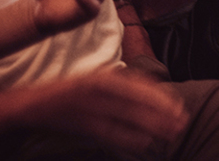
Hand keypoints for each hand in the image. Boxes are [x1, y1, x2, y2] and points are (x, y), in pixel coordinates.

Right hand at [0, 70, 188, 155]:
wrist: (36, 103)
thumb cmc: (74, 90)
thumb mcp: (100, 78)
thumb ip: (125, 82)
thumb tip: (157, 87)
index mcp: (107, 75)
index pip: (142, 86)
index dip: (162, 98)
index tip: (179, 107)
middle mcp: (100, 89)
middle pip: (138, 103)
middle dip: (162, 114)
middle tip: (182, 124)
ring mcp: (90, 107)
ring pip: (127, 118)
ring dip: (151, 127)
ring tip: (170, 135)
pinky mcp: (82, 125)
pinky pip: (109, 133)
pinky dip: (127, 138)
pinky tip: (144, 143)